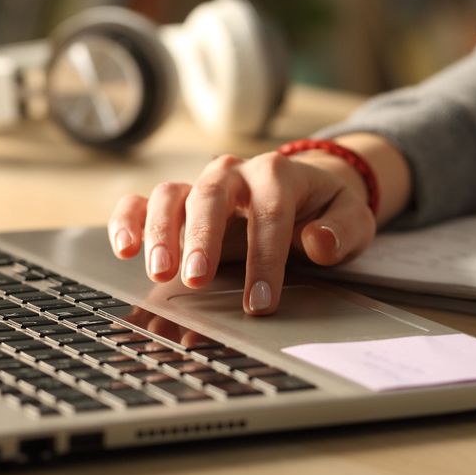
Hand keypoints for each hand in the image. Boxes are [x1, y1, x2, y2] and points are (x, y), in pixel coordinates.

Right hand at [107, 150, 377, 314]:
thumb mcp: (352, 218)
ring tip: (160, 271)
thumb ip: (342, 230)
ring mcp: (201, 186)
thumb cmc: (325, 210)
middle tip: (197, 279)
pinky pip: (142, 202)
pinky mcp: (178, 202)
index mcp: (278, 174)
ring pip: (171, 195)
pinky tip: (124, 248)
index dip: (264, 258)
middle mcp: (234, 173)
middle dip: (202, 238)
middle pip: (211, 195)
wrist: (306, 191)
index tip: (261, 301)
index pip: (270, 212)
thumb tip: (318, 242)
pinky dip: (127, 220)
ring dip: (161, 232)